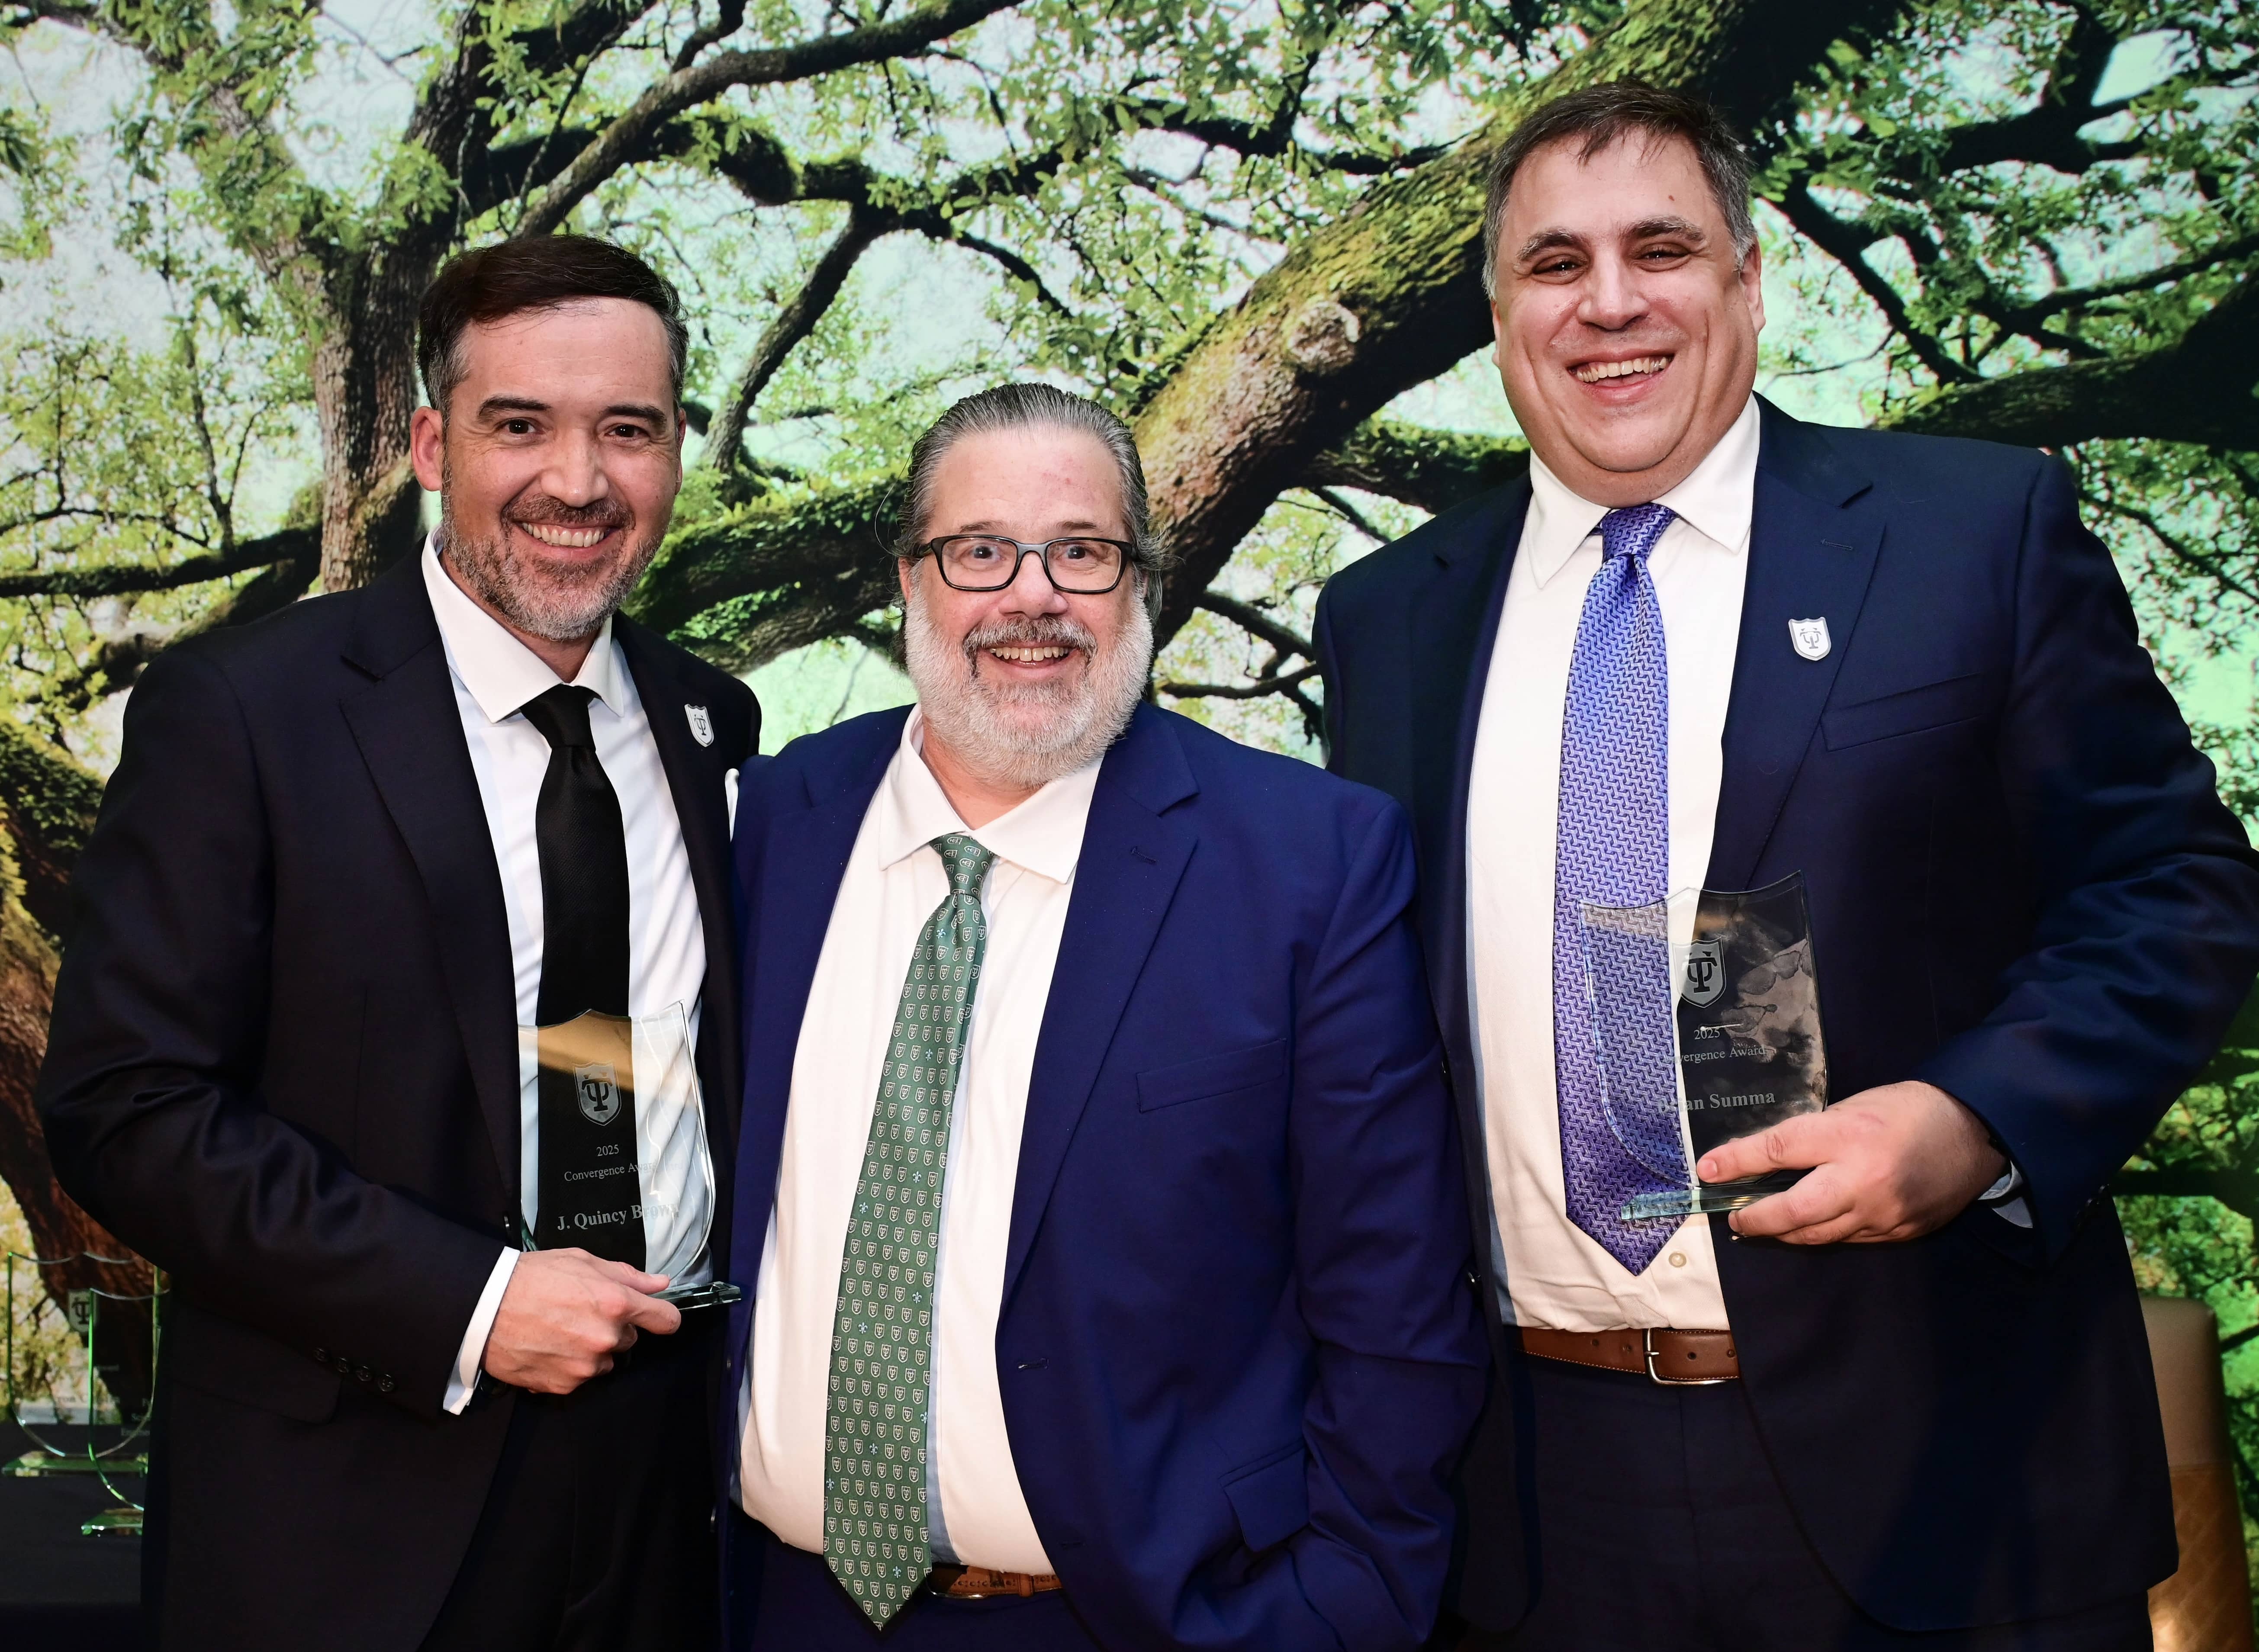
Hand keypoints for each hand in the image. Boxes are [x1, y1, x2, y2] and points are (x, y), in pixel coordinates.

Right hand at [481, 1249, 680, 1393]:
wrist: (484, 1306)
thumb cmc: (532, 1277)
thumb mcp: (582, 1261)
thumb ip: (627, 1275)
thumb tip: (659, 1284)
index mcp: (616, 1303)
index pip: (666, 1321)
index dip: (663, 1317)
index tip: (657, 1317)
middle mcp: (605, 1338)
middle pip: (629, 1339)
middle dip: (613, 1328)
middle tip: (581, 1313)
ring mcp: (585, 1365)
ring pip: (605, 1361)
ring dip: (592, 1350)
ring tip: (561, 1330)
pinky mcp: (564, 1384)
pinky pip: (580, 1377)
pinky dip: (569, 1366)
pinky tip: (548, 1347)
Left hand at [1698, 1081, 2007, 1244]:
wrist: (1976, 1131)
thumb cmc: (1909, 1109)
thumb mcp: (1854, 1107)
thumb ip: (1815, 1135)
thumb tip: (1770, 1160)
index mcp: (1848, 1136)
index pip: (1778, 1150)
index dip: (1736, 1161)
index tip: (1707, 1169)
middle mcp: (1862, 1179)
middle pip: (1793, 1210)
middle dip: (1757, 1218)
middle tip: (1735, 1218)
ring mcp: (1882, 1212)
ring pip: (1818, 1234)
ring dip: (1786, 1231)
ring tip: (1763, 1224)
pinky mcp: (1899, 1231)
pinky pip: (1850, 1240)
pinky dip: (1824, 1234)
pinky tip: (1810, 1227)